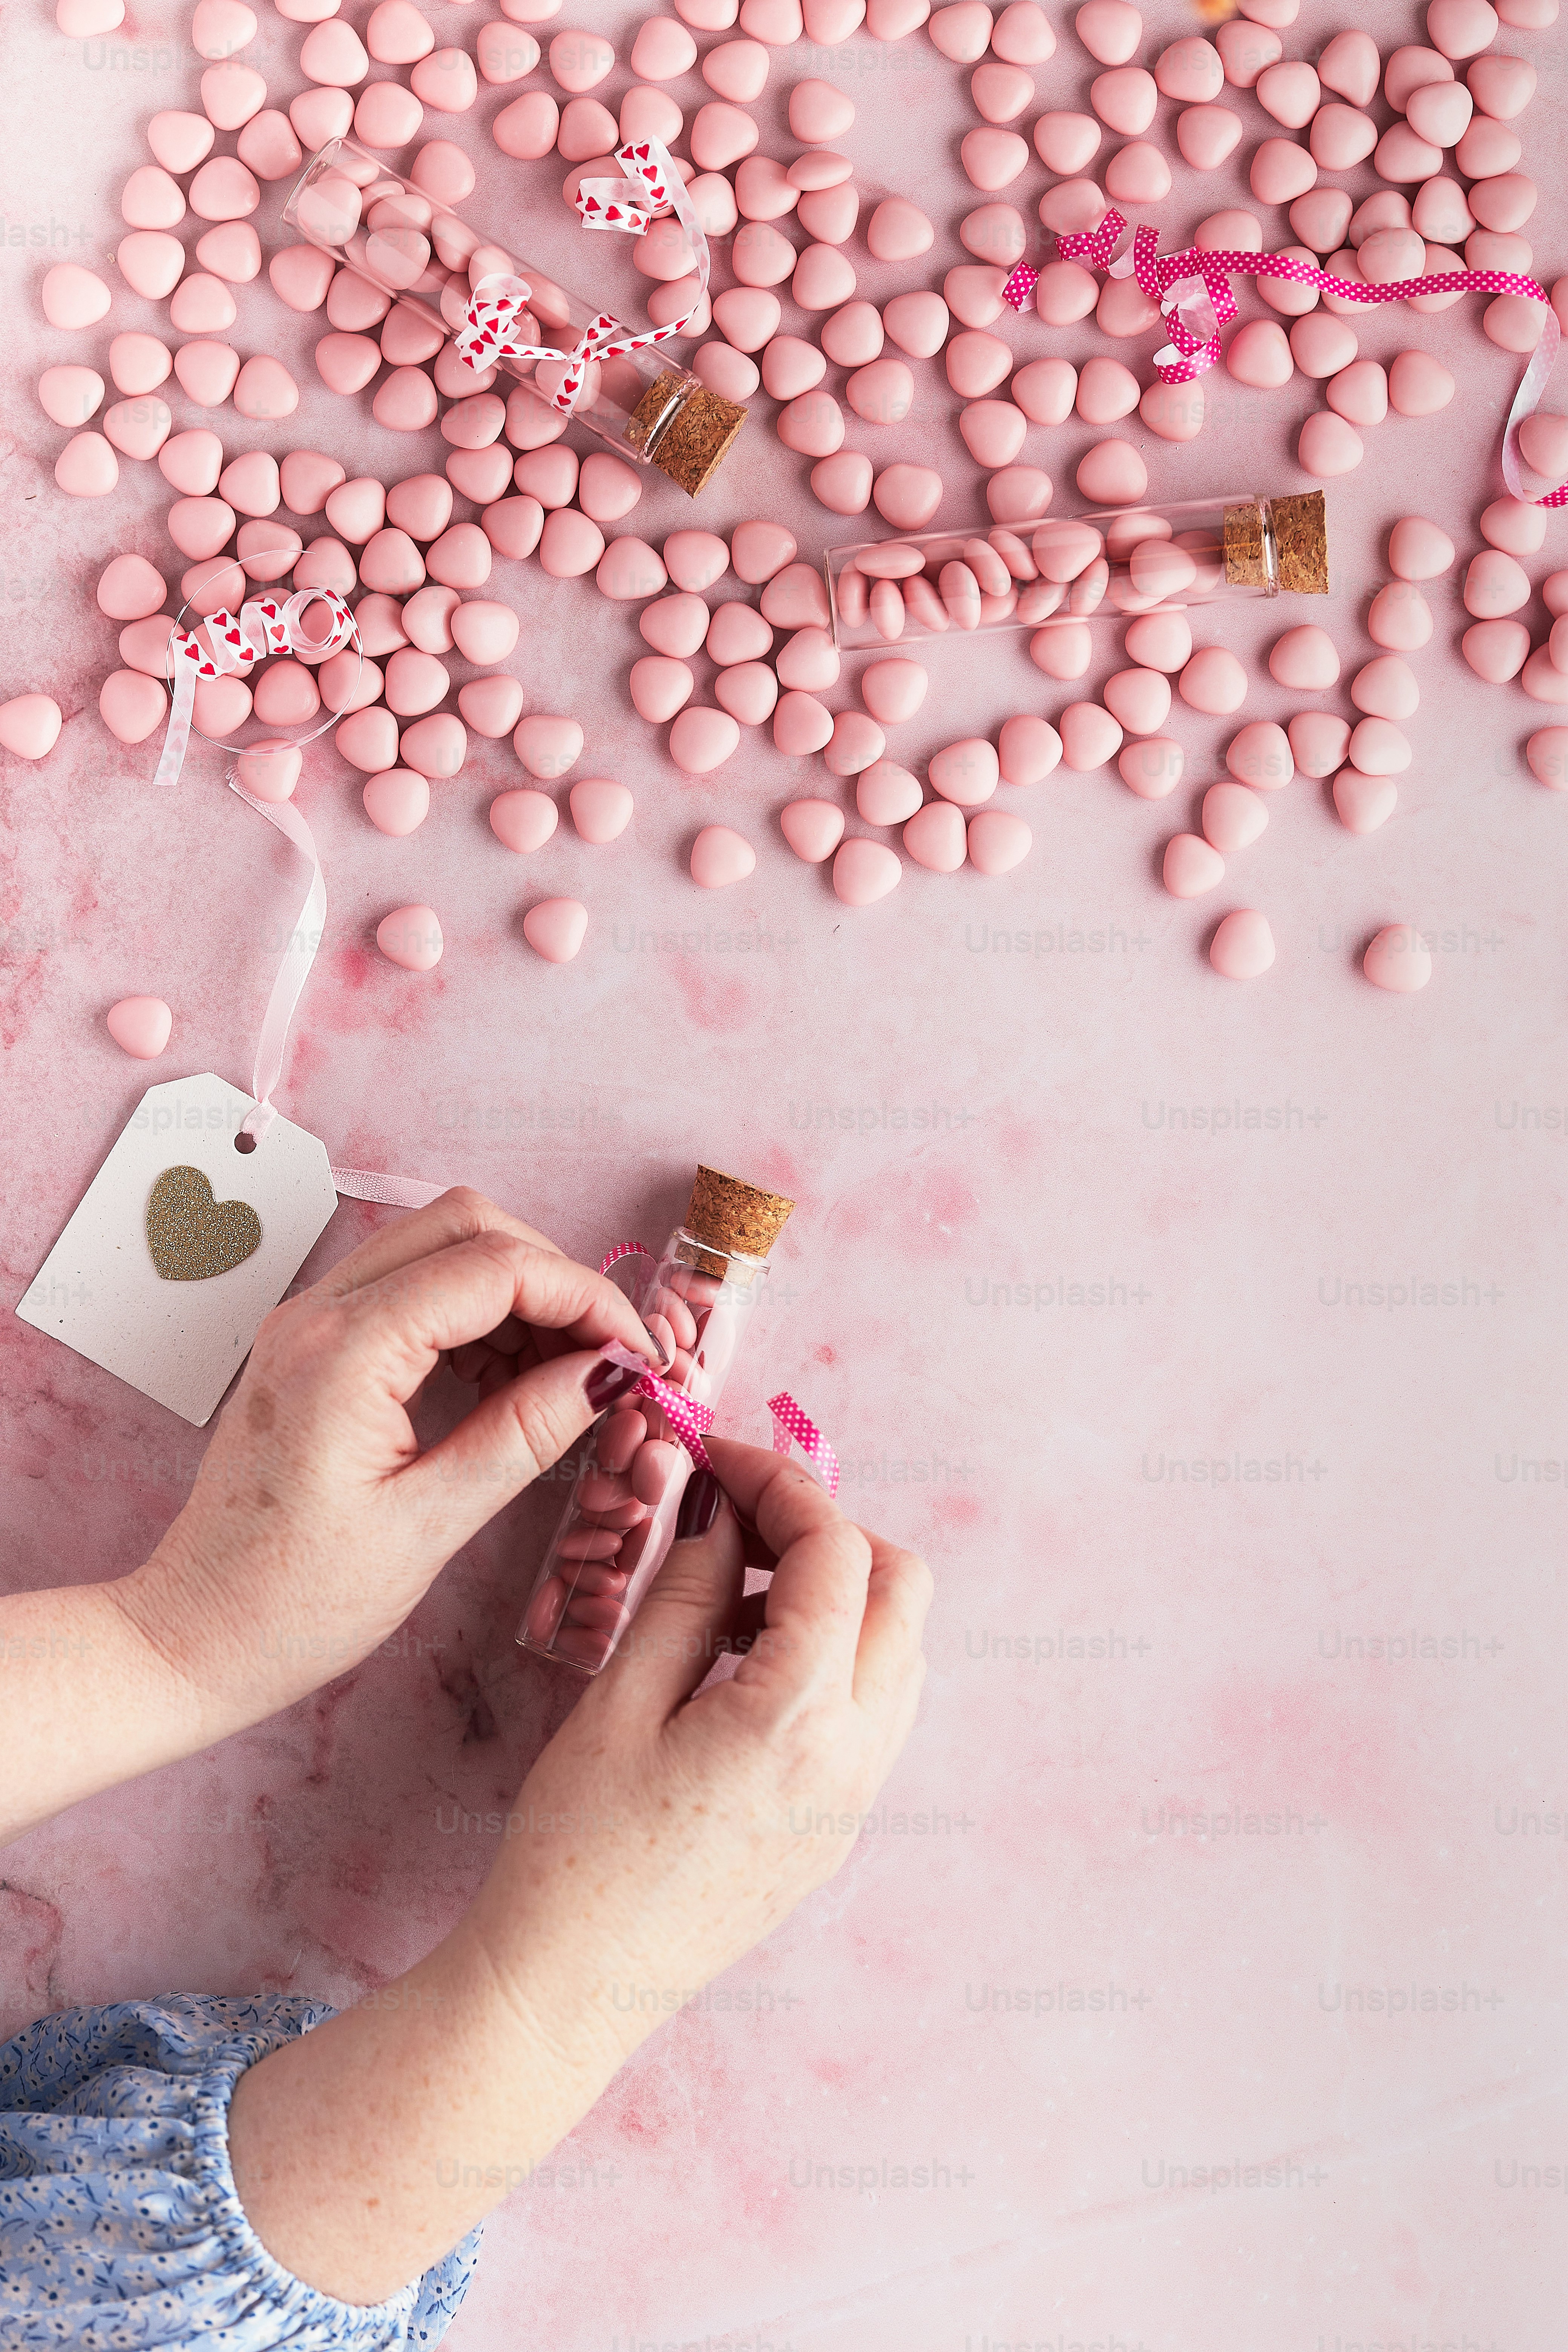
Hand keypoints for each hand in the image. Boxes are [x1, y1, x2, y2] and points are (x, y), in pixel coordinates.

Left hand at [122, 1187, 659, 1733]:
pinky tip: (512, 1380)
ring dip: (518, 1292)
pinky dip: (476, 1314)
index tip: (640, 1352)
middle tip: (610, 1353)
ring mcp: (309, 1322)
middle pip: (467, 1226)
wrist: (192, 1637)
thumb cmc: (294, 1601)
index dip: (586, 1298)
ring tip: (568, 1377)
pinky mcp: (313, 1346)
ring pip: (440, 1246)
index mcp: (343, 1352)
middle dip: (555, 1276)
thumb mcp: (430, 1524)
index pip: (495, 1268)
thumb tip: (612, 1371)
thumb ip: (525, 1432)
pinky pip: (411, 1288)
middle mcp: (317, 1314)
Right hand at [470, 1436, 935, 2031]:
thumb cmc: (573, 1851)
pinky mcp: (837, 1828)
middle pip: (901, 1590)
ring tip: (730, 1594)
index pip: (835, 1553)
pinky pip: (872, 1708)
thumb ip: (688, 1597)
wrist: (570, 1991)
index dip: (782, 1484)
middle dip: (830, 1531)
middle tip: (739, 1519)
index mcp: (798, 1719)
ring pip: (898, 1649)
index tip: (722, 1458)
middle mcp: (853, 1759)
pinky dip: (830, 1656)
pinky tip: (741, 1663)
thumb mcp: (620, 1702)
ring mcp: (855, 1800)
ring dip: (835, 1594)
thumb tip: (724, 1519)